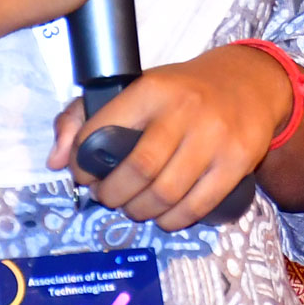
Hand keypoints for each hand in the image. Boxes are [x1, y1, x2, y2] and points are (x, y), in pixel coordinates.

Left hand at [47, 44, 293, 230]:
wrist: (249, 83)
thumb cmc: (184, 91)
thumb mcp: (137, 88)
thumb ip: (84, 116)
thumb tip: (54, 161)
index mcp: (153, 89)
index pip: (104, 131)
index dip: (84, 164)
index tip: (84, 176)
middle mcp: (184, 110)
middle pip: (138, 169)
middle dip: (113, 195)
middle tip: (109, 198)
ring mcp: (214, 137)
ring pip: (166, 193)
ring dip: (141, 211)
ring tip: (135, 209)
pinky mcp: (237, 161)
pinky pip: (198, 205)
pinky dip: (174, 221)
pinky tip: (165, 217)